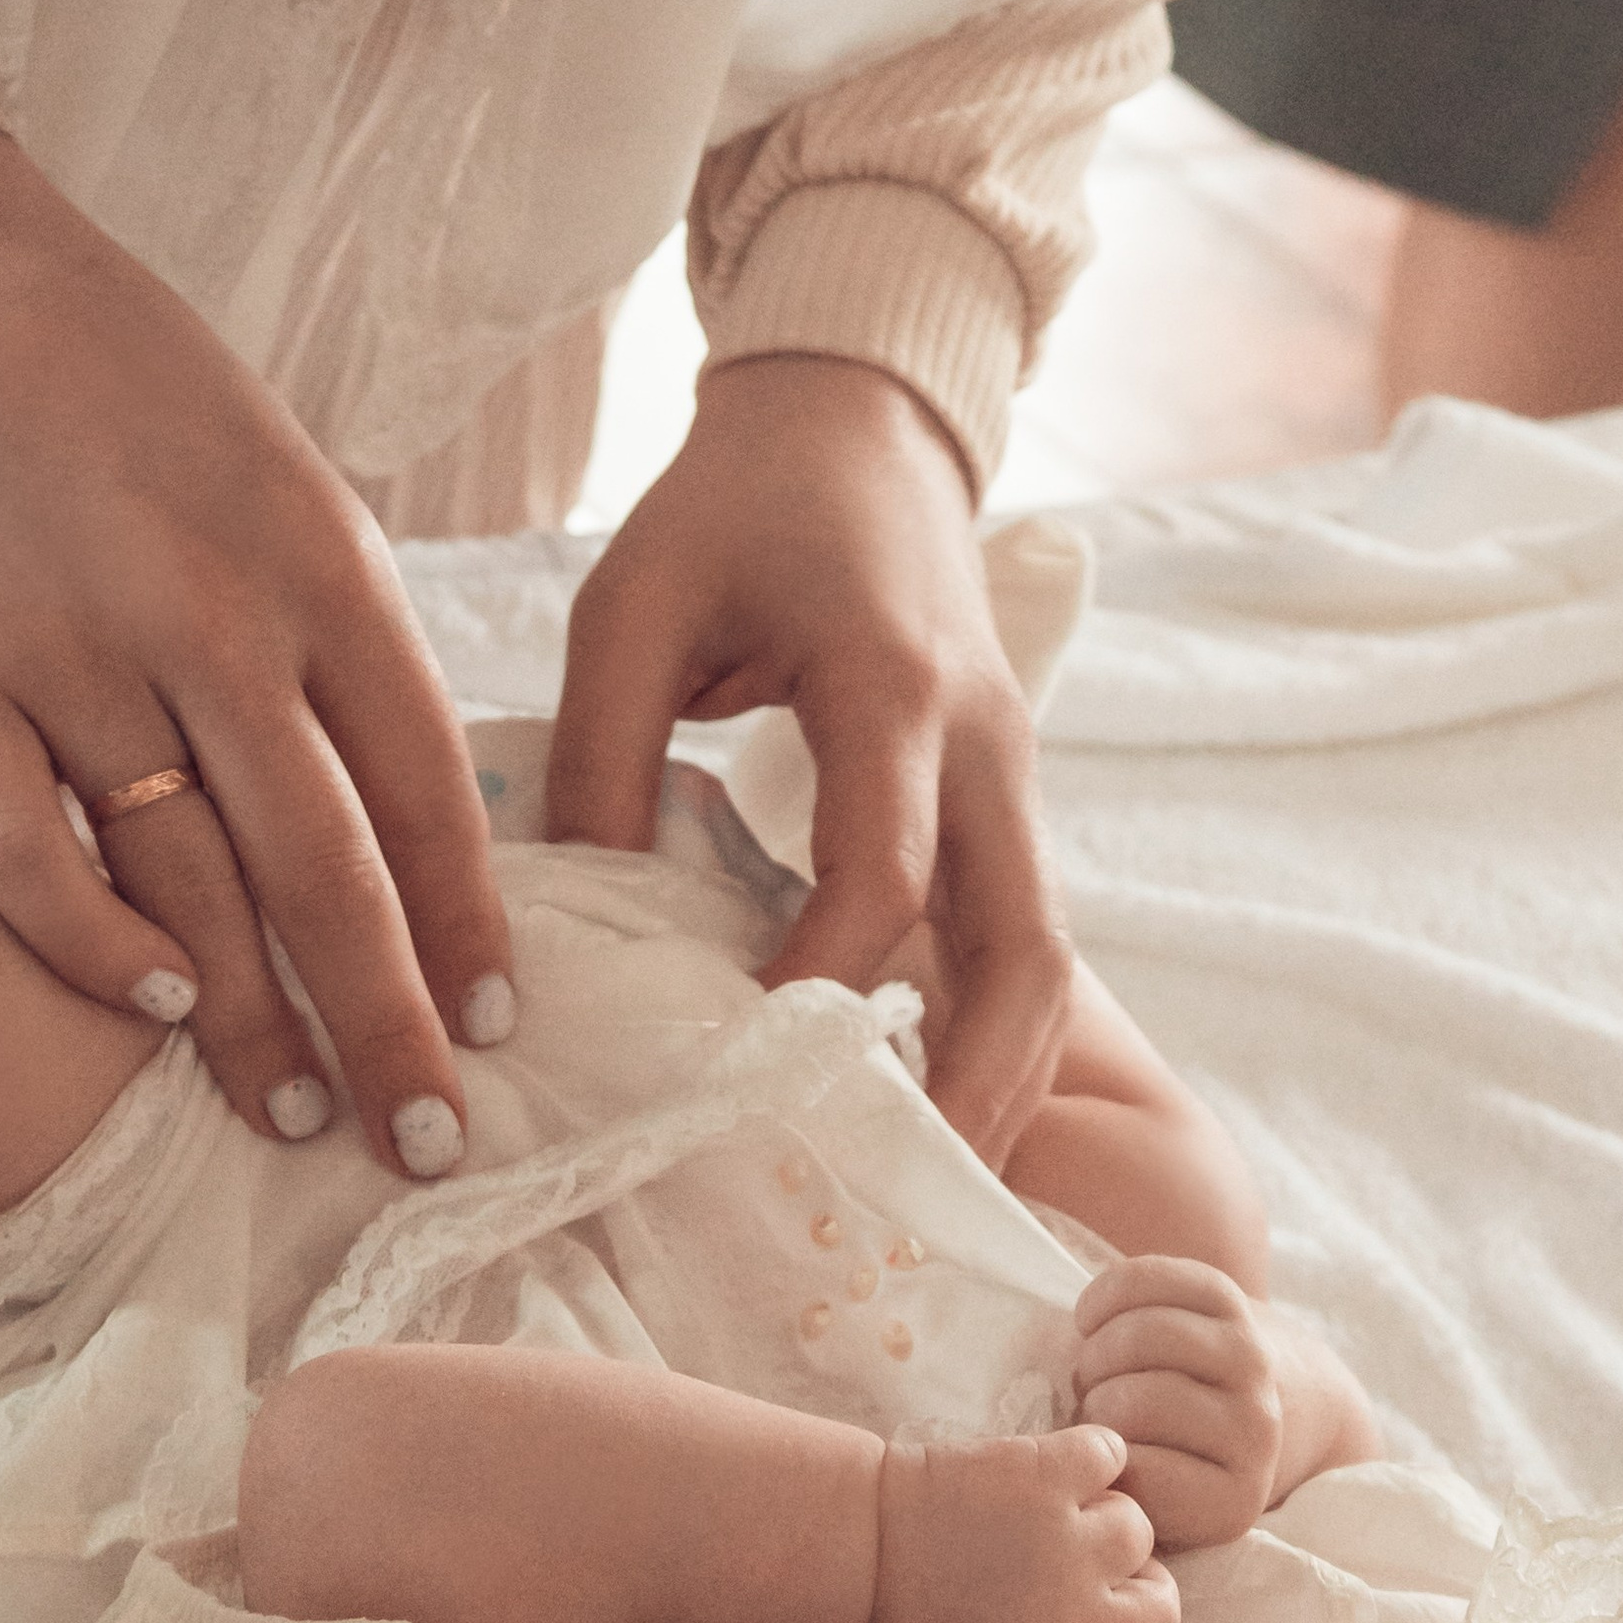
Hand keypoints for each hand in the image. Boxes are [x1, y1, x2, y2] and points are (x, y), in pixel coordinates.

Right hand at [0, 131, 512, 1177]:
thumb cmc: (148, 413)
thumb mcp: (296, 499)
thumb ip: (352, 657)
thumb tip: (434, 835)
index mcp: (324, 574)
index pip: (427, 791)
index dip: (469, 926)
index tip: (501, 1031)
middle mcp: (210, 621)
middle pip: (326, 870)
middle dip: (388, 1025)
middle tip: (431, 1141)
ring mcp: (74, 653)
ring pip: (187, 886)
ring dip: (253, 1023)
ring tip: (300, 1115)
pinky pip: (29, 853)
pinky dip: (97, 946)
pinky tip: (158, 1011)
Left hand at [543, 355, 1072, 1166]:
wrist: (861, 425)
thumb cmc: (735, 507)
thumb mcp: (630, 603)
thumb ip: (600, 757)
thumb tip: (575, 938)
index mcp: (892, 684)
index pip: (882, 870)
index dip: (827, 984)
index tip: (755, 1075)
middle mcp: (986, 744)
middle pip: (1026, 952)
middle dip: (975, 1085)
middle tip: (902, 1196)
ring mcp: (1015, 780)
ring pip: (1047, 965)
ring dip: (1003, 1081)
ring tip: (928, 1187)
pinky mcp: (1007, 806)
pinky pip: (1023, 942)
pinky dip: (989, 1036)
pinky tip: (925, 1111)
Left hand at [861, 1425, 1175, 1622]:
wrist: (847, 1560)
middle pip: (1160, 1611)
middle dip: (1129, 1593)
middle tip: (1087, 1573)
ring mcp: (1070, 1547)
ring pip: (1137, 1531)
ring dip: (1103, 1523)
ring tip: (1056, 1520)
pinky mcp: (1049, 1476)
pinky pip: (1108, 1455)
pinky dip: (1090, 1454)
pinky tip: (1056, 1470)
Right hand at [1070, 1257, 1284, 1552]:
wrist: (1233, 1412)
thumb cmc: (1157, 1466)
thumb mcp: (1133, 1508)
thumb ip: (1105, 1501)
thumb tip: (1051, 1475)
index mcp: (1227, 1502)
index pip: (1136, 1476)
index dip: (1094, 1462)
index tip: (1090, 1454)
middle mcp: (1256, 1433)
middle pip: (1137, 1403)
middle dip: (1092, 1400)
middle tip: (1087, 1405)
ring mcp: (1251, 1364)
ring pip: (1145, 1336)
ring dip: (1096, 1350)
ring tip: (1093, 1368)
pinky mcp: (1235, 1304)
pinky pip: (1154, 1281)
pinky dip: (1106, 1295)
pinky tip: (1091, 1318)